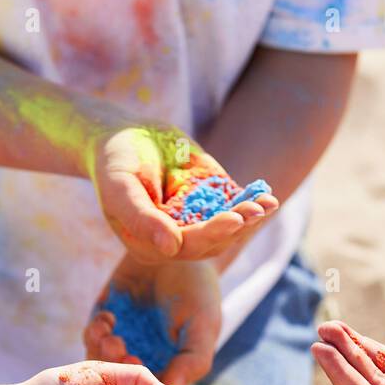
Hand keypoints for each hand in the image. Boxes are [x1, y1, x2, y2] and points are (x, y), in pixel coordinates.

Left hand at [83, 255, 221, 384]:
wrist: (178, 248)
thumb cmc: (199, 292)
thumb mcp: (203, 328)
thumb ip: (191, 362)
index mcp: (167, 369)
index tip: (144, 383)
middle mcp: (141, 360)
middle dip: (119, 375)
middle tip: (126, 356)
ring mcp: (120, 341)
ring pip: (101, 363)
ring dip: (103, 355)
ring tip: (114, 338)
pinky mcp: (103, 320)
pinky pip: (91, 337)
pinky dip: (95, 332)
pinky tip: (108, 318)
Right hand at [89, 125, 277, 261]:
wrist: (126, 136)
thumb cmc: (116, 162)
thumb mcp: (120, 188)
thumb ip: (141, 219)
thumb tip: (170, 248)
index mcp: (152, 245)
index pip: (186, 246)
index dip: (211, 234)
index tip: (234, 219)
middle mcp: (176, 240)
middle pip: (212, 241)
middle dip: (237, 226)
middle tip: (258, 210)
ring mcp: (195, 223)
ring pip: (228, 229)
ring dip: (249, 219)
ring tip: (268, 204)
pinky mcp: (210, 205)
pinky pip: (233, 208)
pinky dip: (251, 203)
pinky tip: (268, 197)